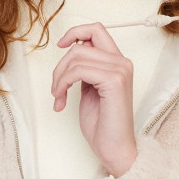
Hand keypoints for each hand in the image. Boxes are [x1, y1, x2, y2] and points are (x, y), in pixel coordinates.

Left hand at [52, 22, 136, 176]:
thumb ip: (85, 69)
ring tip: (58, 97)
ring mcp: (120, 70)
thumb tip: (71, 52)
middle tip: (56, 89)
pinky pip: (78, 70)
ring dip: (59, 78)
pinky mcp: (114, 81)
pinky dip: (63, 83)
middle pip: (81, 44)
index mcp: (117, 62)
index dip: (75, 32)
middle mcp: (122, 62)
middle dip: (60, 65)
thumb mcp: (89, 89)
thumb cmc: (102, 124)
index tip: (61, 46)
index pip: (96, 30)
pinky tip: (61, 100)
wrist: (114, 149)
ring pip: (76, 56)